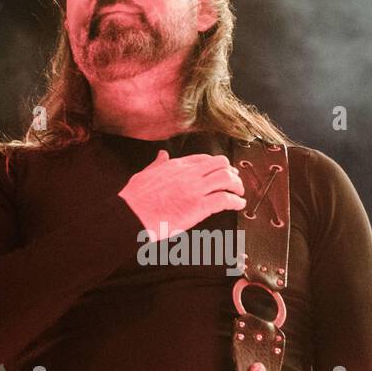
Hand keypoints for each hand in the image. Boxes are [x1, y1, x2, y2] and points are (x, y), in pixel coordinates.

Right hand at [117, 150, 245, 240]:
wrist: (131, 215)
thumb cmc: (135, 200)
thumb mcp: (145, 174)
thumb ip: (157, 164)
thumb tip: (161, 155)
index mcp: (176, 166)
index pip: (204, 159)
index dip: (217, 164)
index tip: (222, 170)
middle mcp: (189, 174)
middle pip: (220, 164)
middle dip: (231, 172)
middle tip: (234, 181)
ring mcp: (195, 189)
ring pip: (226, 178)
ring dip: (237, 185)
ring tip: (240, 193)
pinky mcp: (199, 206)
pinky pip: (225, 199)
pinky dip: (236, 202)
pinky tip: (239, 204)